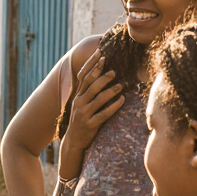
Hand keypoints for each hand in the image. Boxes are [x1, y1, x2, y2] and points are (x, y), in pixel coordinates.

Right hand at [58, 50, 123, 172]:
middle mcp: (79, 103)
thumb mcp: (82, 105)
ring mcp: (84, 114)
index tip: (102, 54)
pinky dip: (114, 106)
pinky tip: (122, 100)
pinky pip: (104, 114)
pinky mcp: (90, 125)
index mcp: (77, 96)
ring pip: (98, 99)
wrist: (74, 141)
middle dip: (102, 76)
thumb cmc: (82, 120)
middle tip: (114, 71)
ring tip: (121, 85)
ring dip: (111, 91)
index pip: (84, 76)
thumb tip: (101, 77)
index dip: (93, 65)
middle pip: (91, 85)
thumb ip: (88, 93)